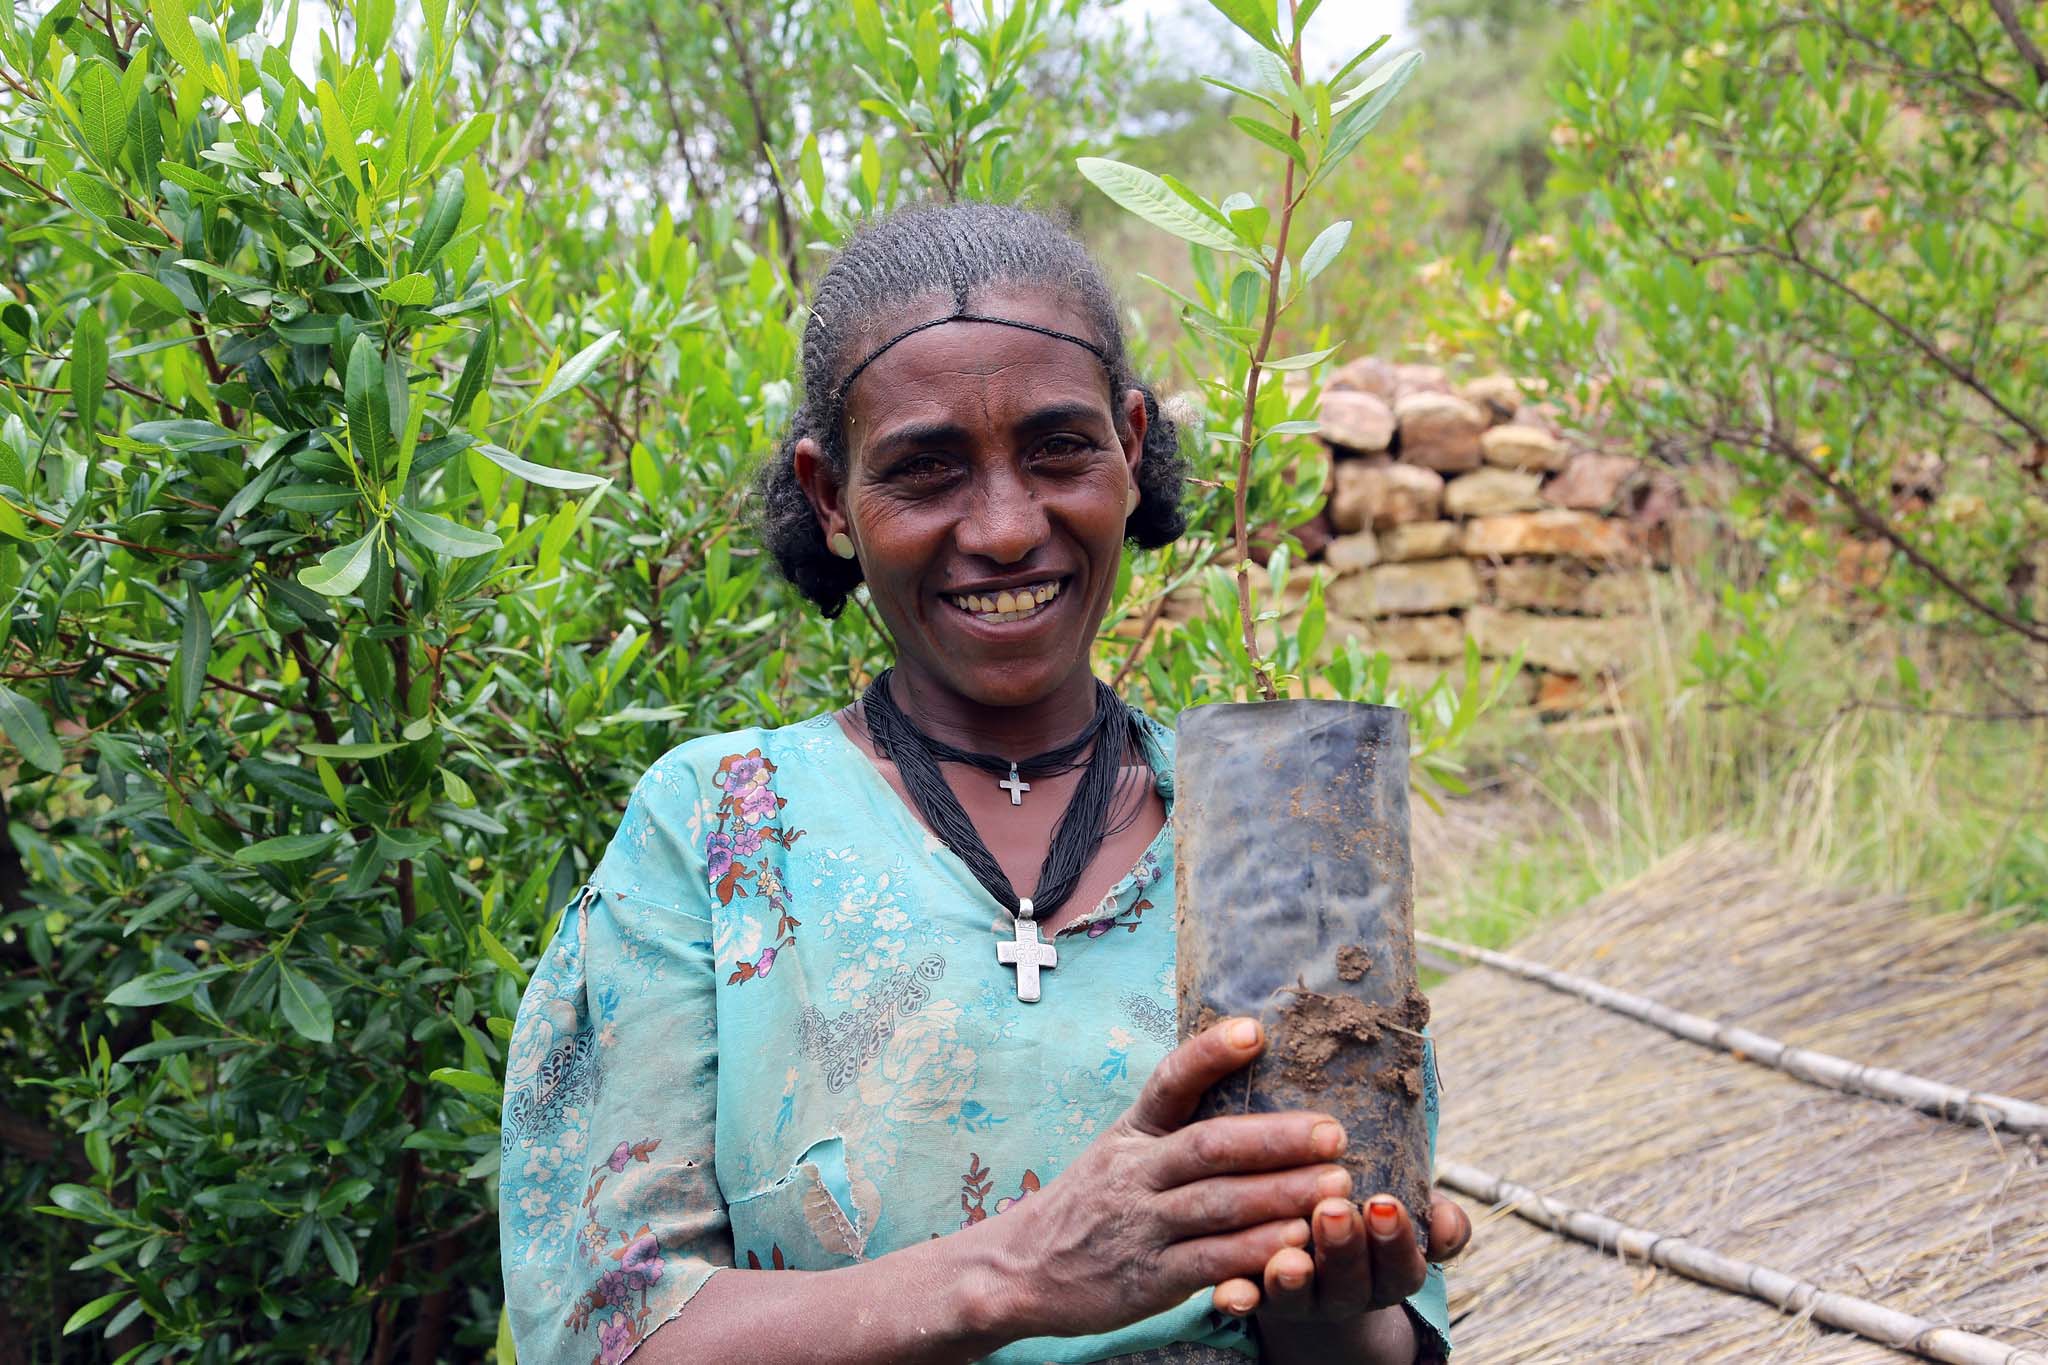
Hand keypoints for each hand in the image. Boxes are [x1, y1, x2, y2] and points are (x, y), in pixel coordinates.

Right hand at [980, 1016, 1349, 1339]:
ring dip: (1283, 1194)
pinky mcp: (1149, 1278)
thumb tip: (1239, 1075)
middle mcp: (1135, 1173)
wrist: (1020, 1271)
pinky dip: (1256, 1252)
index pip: (1169, 1082)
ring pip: (1218, 1204)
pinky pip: (1210, 1261)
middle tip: (1335, 1133)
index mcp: (1132, 1133)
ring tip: (1337, 1186)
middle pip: (1210, 1146)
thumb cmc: (1089, 1205)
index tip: (1256, 1031)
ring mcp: (1140, 1225)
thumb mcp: (1118, 1151)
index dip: (1210, 1054)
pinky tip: (1297, 1243)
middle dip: (1277, 1138)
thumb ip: (1171, 1127)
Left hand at [1221, 1188, 1471, 1323]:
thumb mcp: (1404, 1219)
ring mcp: (1300, 1300)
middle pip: (1349, 1282)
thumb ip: (1437, 1221)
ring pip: (1297, 1296)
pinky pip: (1247, 1302)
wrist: (1318, 1254)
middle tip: (1333, 1209)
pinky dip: (1239, 1297)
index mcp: (1387, 1276)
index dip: (1394, 1240)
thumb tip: (1450, 1221)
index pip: (1400, 1268)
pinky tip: (1229, 1292)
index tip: (1384, 1203)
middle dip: (1343, 1248)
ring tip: (1289, 1259)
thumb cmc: (1369, 1220)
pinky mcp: (1256, 1296)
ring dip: (1292, 1279)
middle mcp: (1346, 1294)